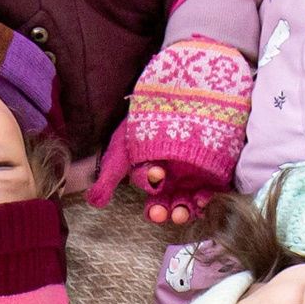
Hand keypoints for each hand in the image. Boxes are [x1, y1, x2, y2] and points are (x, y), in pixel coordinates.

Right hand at [88, 36, 253, 220]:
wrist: (176, 90)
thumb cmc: (144, 118)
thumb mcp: (122, 145)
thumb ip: (109, 175)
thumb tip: (93, 202)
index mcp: (150, 174)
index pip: (150, 190)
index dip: (150, 190)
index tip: (155, 176)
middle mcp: (171, 178)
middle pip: (168, 203)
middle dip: (165, 211)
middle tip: (164, 213)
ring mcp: (192, 174)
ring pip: (187, 200)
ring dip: (184, 209)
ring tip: (182, 211)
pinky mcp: (211, 169)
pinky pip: (210, 188)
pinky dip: (206, 196)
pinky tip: (202, 197)